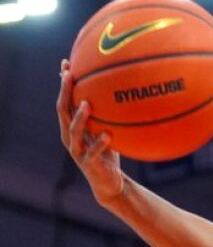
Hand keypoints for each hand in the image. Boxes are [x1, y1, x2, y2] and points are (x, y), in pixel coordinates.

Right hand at [57, 60, 124, 204]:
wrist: (110, 182)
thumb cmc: (108, 151)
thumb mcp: (104, 128)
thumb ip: (104, 113)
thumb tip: (115, 90)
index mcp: (71, 127)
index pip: (64, 100)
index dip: (63, 83)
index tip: (66, 63)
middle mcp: (70, 137)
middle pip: (63, 111)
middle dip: (65, 92)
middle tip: (70, 75)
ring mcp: (78, 151)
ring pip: (74, 132)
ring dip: (80, 117)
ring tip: (87, 104)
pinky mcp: (89, 164)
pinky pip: (93, 152)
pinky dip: (99, 144)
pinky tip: (108, 135)